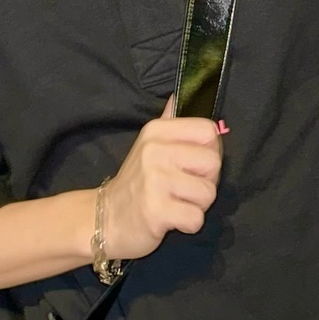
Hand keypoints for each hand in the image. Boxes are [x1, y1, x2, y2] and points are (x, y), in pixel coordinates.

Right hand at [100, 94, 223, 260]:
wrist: (105, 218)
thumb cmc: (136, 182)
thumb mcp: (148, 145)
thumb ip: (169, 121)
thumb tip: (180, 94)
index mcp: (156, 130)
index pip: (208, 130)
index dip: (210, 150)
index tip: (194, 165)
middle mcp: (155, 150)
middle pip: (213, 162)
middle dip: (206, 182)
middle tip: (184, 190)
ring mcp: (155, 180)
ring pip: (208, 193)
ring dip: (197, 206)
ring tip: (176, 204)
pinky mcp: (156, 210)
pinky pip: (196, 219)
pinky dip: (189, 225)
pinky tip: (172, 220)